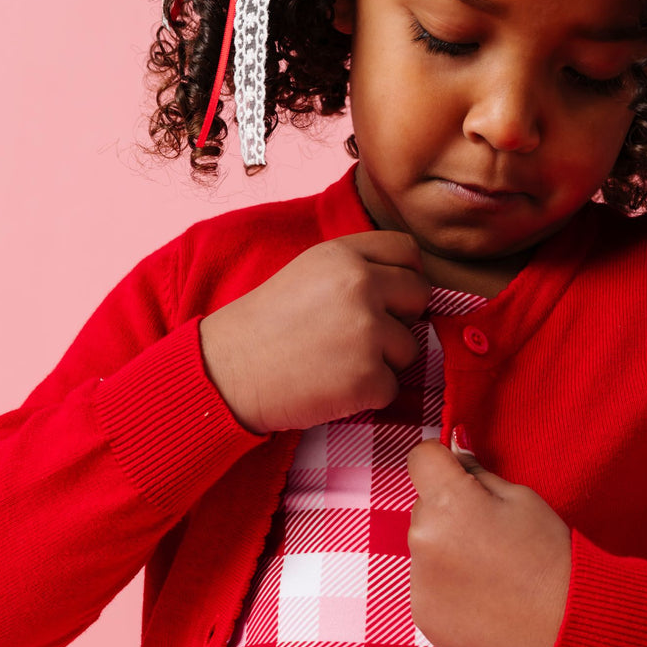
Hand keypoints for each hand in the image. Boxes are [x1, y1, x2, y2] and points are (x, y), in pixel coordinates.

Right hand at [198, 230, 430, 432]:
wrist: (227, 373)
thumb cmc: (265, 327)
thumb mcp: (307, 273)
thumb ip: (355, 269)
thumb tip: (408, 282)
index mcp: (344, 256)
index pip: (407, 252)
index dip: (404, 275)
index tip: (390, 297)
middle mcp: (361, 287)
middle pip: (419, 297)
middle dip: (400, 318)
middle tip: (361, 336)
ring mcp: (367, 333)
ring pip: (410, 347)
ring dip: (383, 361)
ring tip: (337, 363)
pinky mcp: (367, 379)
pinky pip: (392, 387)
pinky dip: (369, 395)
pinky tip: (333, 387)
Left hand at [406, 433, 571, 646]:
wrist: (563, 622)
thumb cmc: (548, 554)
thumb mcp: (520, 497)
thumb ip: (477, 472)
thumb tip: (454, 448)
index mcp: (448, 502)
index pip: (421, 459)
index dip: (442, 463)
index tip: (460, 476)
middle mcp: (422, 539)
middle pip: (423, 507)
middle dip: (447, 511)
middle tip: (488, 533)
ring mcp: (419, 581)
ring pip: (423, 547)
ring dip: (445, 550)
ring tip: (488, 569)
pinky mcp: (423, 614)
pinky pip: (426, 586)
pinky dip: (447, 587)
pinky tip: (481, 595)